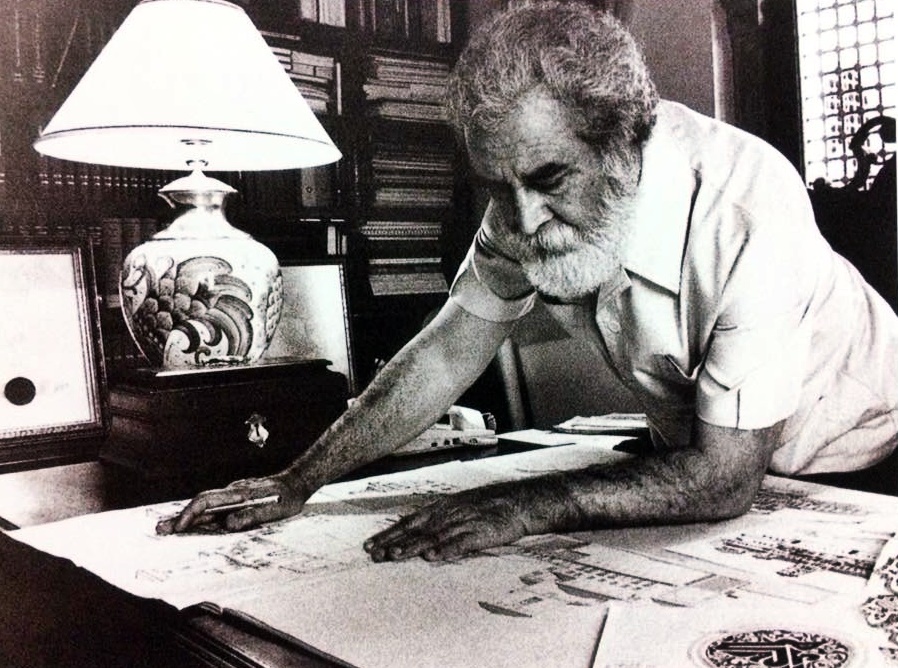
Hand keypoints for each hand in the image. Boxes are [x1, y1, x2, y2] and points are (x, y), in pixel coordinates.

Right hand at [155, 472, 306, 534]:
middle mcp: (232, 491)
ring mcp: (234, 492)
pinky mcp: (237, 497)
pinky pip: (215, 506)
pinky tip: (194, 522)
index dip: (190, 515)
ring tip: (169, 528)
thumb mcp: (275, 509)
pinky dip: (201, 515)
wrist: (299, 480)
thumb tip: (228, 524)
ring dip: (188, 516)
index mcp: (239, 493)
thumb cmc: (289, 497)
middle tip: (159, 529)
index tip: (179, 528)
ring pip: (206, 504)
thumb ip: (252, 516)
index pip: (206, 502)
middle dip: (180, 517)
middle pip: (201, 503)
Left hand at [363, 487, 527, 561]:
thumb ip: (436, 518)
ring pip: (433, 537)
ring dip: (413, 547)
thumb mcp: (456, 506)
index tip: (370, 545)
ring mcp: (462, 523)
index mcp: (440, 508)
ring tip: (395, 556)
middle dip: (393, 542)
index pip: (408, 522)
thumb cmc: (485, 505)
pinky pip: (460, 543)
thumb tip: (412, 530)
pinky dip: (445, 550)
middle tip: (373, 554)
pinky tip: (433, 557)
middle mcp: (447, 514)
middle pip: (415, 530)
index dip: (388, 534)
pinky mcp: (479, 534)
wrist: (516, 502)